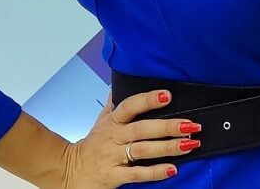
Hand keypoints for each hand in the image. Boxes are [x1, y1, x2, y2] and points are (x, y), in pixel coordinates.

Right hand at [58, 89, 201, 186]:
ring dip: (168, 147)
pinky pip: (137, 174)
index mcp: (113, 122)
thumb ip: (114, 103)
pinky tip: (172, 169)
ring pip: (143, 150)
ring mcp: (113, 157)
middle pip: (142, 129)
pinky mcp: (113, 176)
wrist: (69, 171)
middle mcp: (114, 137)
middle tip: (191, 124)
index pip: (129, 106)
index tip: (167, 95)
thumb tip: (120, 82)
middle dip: (168, 127)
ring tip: (190, 143)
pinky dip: (155, 172)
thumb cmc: (92, 145)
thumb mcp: (101, 120)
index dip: (148, 100)